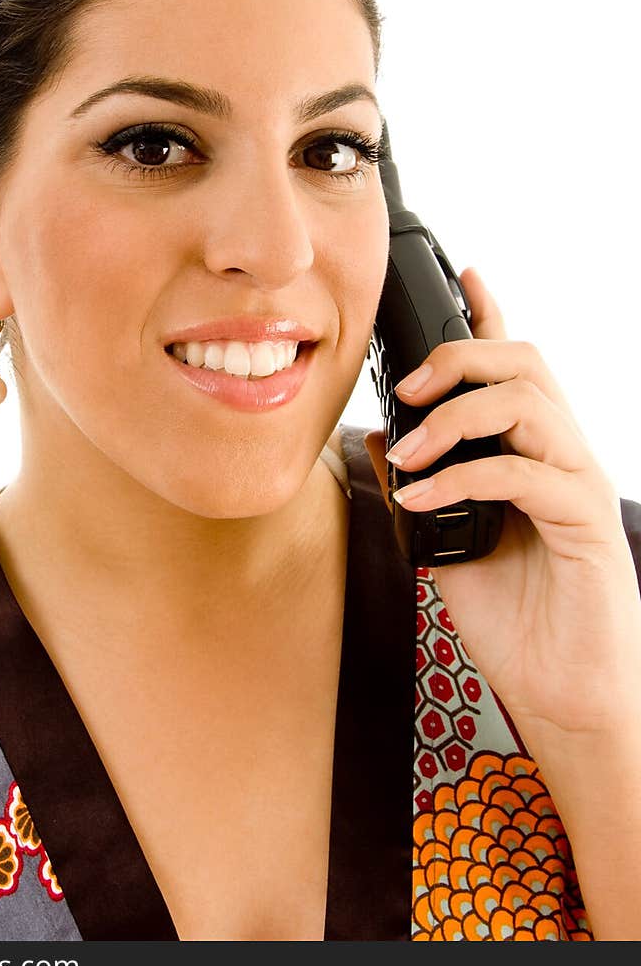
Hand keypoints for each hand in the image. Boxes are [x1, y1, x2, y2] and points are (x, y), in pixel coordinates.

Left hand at [364, 267, 640, 741]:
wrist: (561, 693)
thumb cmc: (513, 618)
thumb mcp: (445, 542)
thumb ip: (420, 485)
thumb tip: (378, 436)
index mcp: (529, 452)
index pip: (513, 367)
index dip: (491, 314)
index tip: (465, 272)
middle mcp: (560, 455)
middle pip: (524, 363)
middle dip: (459, 357)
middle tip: (407, 390)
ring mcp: (577, 484)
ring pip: (528, 402)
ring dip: (454, 418)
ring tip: (407, 458)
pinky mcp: (585, 521)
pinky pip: (525, 471)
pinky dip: (463, 476)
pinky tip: (421, 498)